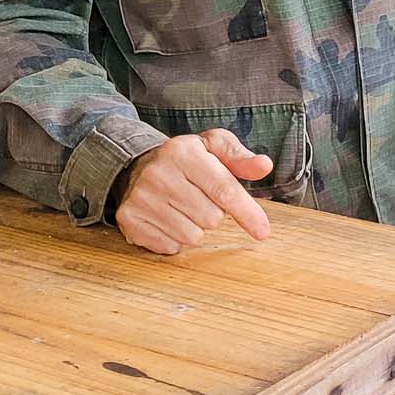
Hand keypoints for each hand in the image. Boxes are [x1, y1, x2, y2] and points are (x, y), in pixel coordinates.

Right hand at [114, 129, 272, 254]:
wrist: (137, 167)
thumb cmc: (185, 160)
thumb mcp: (213, 147)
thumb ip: (240, 157)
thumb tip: (264, 165)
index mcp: (183, 152)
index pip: (224, 190)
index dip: (247, 213)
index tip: (262, 231)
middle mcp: (159, 174)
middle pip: (211, 218)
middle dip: (214, 214)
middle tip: (200, 198)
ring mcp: (141, 198)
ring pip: (192, 236)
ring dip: (195, 227)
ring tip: (183, 208)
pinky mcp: (130, 220)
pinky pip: (171, 246)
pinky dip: (175, 238)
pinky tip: (168, 219)